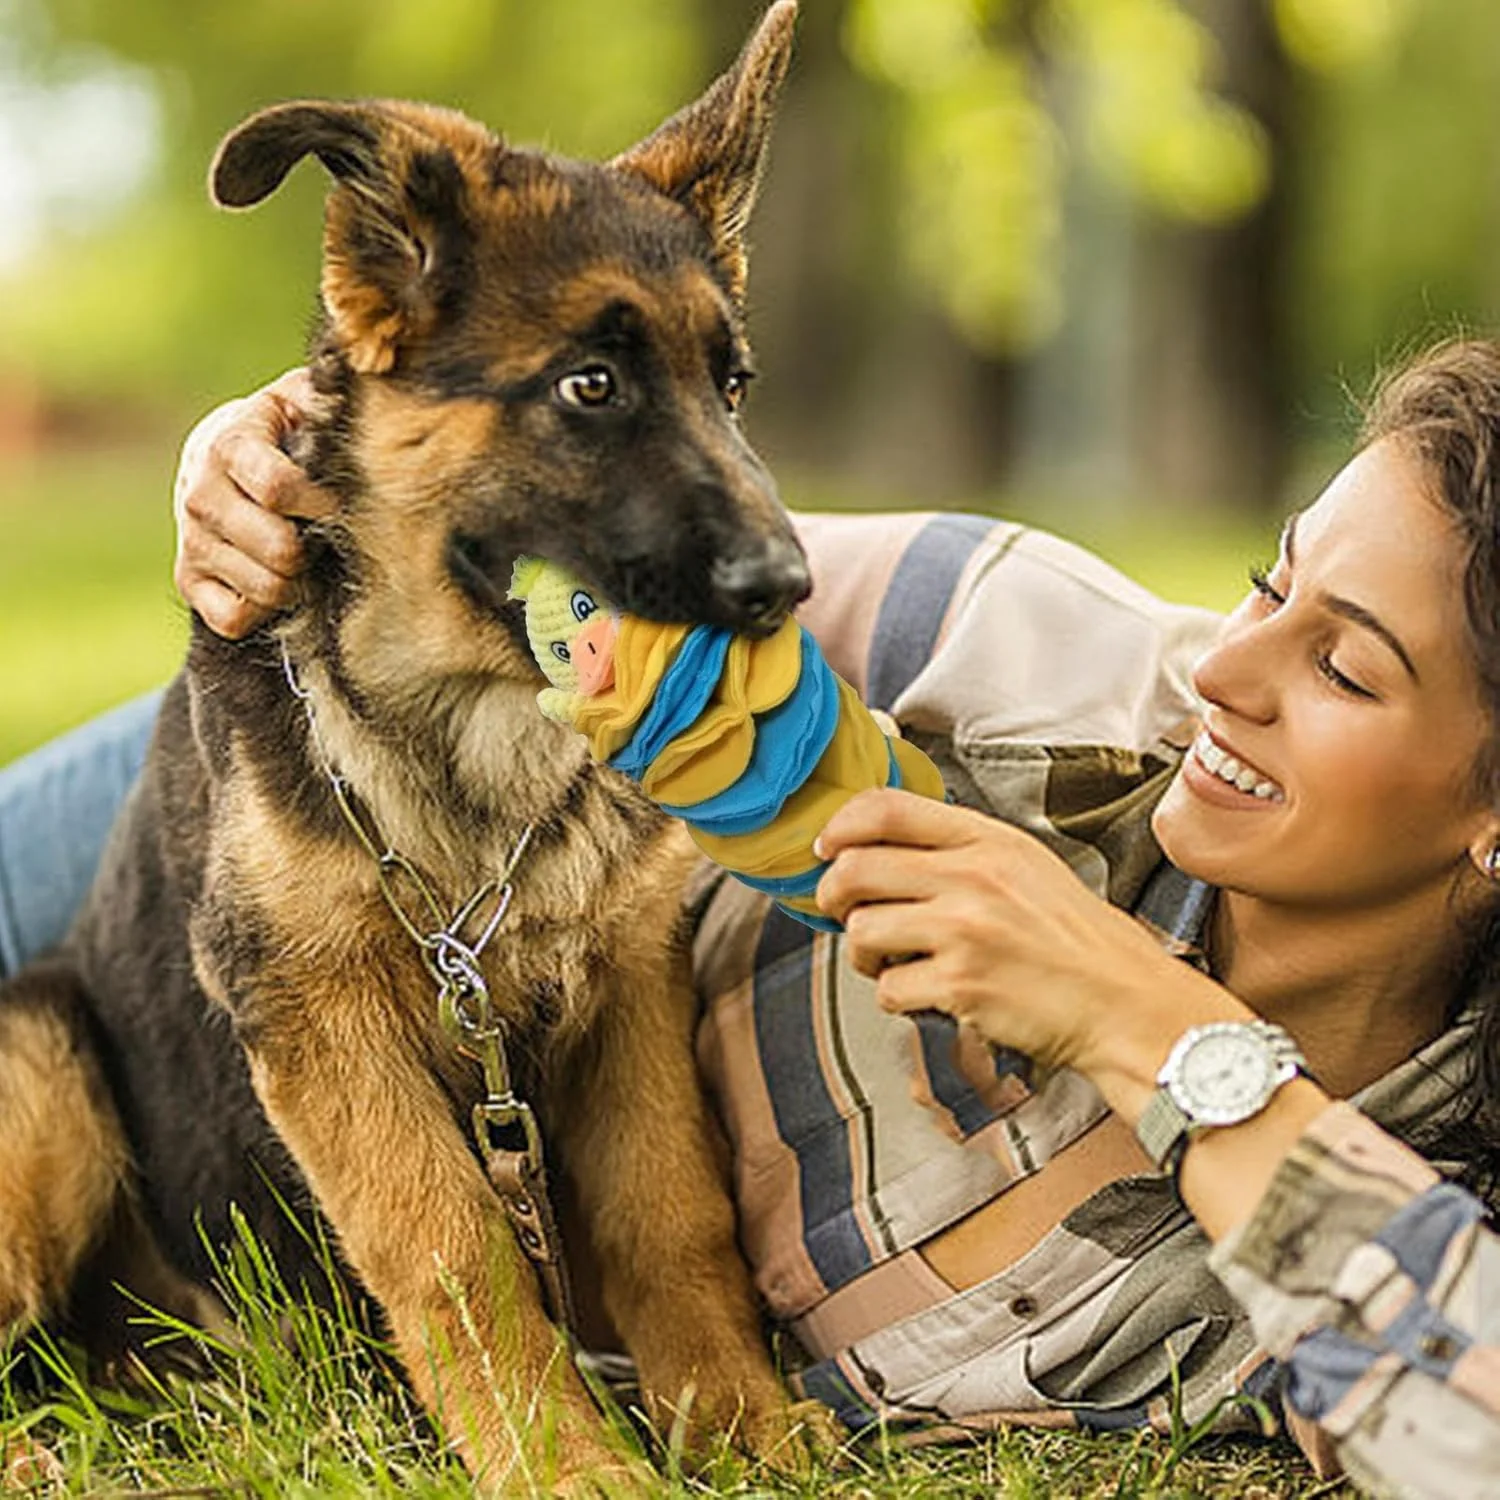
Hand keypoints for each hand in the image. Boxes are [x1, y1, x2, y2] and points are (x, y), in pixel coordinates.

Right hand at [173, 368, 336, 638]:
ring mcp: (191, 539)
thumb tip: (354, 387)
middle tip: (321, 537)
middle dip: (313, 549)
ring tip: (302, 557)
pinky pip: (233, 618)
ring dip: (297, 582)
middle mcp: (201, 493)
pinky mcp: (187, 579)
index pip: (279, 488)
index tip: (337, 503)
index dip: (320, 504)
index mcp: (231, 445)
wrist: (219, 461)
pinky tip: (273, 583)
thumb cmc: (281, 431)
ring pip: (264, 588)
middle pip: (279, 550)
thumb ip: (324, 395)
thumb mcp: (300, 399)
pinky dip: (262, 610)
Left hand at [814, 789, 1235, 1084]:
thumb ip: (960, 850)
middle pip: (854, 868)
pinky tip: (928, 994)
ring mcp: (964, 930)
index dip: (840, 826)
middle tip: (847, 914)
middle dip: (834, 896)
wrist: (1123, 1001)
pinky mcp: (961, 984)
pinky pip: (888, 988)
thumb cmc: (1074, 940)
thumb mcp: (1025, 866)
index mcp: (986, 839)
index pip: (886, 807)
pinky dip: (897, 997)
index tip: (827, 847)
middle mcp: (972, 876)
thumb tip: (880, 849)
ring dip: (864, 953)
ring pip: (860, 930)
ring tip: (893, 961)